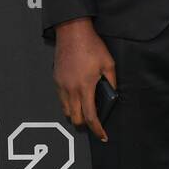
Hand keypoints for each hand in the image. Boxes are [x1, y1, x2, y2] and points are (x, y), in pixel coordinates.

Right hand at [53, 18, 115, 142]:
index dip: (97, 129)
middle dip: (85, 124)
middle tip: (94, 124)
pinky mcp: (56, 80)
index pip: (91, 116)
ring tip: (85, 111)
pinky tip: (77, 98)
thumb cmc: (91, 46)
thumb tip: (112, 96)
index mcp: (85, 87)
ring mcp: (61, 85)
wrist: (72, 32)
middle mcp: (71, 89)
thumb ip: (111, 82)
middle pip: (75, 118)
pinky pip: (61, 99)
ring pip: (66, 111)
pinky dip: (69, 104)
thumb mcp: (109, 64)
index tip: (102, 136)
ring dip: (75, 115)